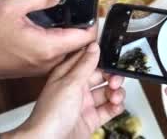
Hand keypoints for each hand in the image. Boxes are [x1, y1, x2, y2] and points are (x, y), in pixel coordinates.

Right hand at [0, 0, 97, 88]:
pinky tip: (47, 27)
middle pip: (80, 44)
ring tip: (60, 16)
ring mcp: (44, 66)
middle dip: (80, 25)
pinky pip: (56, 53)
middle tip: (75, 8)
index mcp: (49, 47)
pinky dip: (57, 40)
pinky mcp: (36, 67)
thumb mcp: (12, 4)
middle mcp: (50, 61)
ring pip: (68, 49)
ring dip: (68, 33)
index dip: (93, 20)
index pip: (87, 37)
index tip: (92, 8)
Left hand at [3, 43, 124, 138]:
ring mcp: (83, 105)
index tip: (113, 57)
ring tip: (115, 96)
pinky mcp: (90, 120)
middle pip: (100, 76)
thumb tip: (94, 46)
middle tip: (115, 81)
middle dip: (111, 76)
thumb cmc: (50, 115)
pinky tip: (116, 105)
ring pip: (106, 93)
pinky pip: (108, 109)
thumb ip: (85, 64)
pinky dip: (116, 106)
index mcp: (67, 76)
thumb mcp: (70, 83)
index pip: (87, 60)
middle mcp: (76, 89)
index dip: (101, 57)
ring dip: (116, 92)